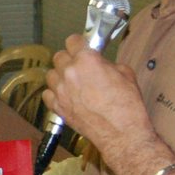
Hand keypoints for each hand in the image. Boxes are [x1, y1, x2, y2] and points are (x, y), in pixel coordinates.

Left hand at [43, 34, 150, 159]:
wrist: (122, 133)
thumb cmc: (127, 106)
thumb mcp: (126, 74)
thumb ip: (108, 64)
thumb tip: (102, 64)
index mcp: (86, 59)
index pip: (73, 40)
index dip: (78, 43)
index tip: (81, 46)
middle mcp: (69, 72)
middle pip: (59, 56)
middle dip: (69, 59)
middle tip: (79, 65)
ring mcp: (61, 90)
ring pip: (51, 74)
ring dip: (60, 76)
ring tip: (71, 82)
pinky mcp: (58, 107)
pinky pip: (48, 94)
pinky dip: (54, 94)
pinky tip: (65, 96)